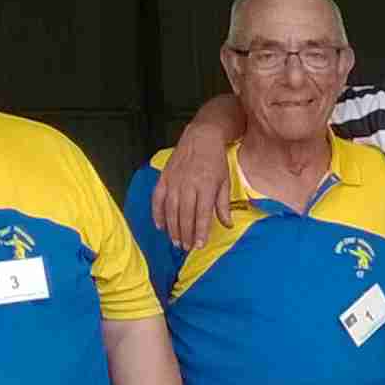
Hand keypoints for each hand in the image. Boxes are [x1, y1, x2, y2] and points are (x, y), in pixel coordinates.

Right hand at [154, 129, 235, 250]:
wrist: (201, 137)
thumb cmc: (216, 161)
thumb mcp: (225, 182)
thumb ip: (223, 205)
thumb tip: (227, 225)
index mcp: (206, 186)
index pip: (202, 215)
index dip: (200, 232)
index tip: (199, 245)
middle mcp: (189, 185)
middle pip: (185, 215)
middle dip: (185, 234)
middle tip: (186, 247)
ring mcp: (174, 181)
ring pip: (171, 210)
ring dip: (172, 228)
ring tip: (176, 242)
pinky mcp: (164, 177)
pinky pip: (157, 199)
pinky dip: (157, 214)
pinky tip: (160, 226)